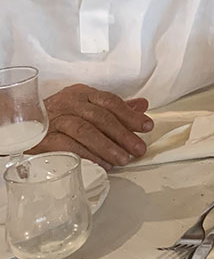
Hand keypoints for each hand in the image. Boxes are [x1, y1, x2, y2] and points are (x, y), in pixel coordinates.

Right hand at [31, 85, 153, 170]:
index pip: (110, 102)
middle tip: (138, 149)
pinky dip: (86, 156)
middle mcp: (69, 103)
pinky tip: (101, 164)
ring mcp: (55, 120)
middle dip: (122, 134)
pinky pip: (67, 147)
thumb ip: (116, 109)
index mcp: (83, 94)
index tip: (147, 127)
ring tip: (123, 159)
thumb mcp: (88, 107)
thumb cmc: (61, 116)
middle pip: (100, 117)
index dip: (130, 115)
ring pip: (84, 131)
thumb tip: (142, 106)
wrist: (22, 124)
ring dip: (107, 147)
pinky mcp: (43, 138)